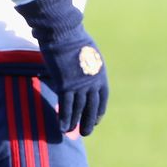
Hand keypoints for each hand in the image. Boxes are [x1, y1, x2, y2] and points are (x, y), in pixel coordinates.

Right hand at [16, 0, 108, 136]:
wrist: (64, 33)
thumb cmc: (74, 38)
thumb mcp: (88, 53)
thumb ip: (87, 65)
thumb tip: (81, 69)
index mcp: (100, 73)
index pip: (103, 97)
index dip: (99, 109)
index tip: (96, 119)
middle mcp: (93, 82)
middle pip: (93, 106)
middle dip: (89, 120)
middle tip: (87, 132)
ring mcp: (80, 85)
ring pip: (79, 110)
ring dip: (76, 123)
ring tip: (72, 133)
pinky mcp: (66, 86)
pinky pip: (66, 107)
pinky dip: (65, 118)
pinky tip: (63, 127)